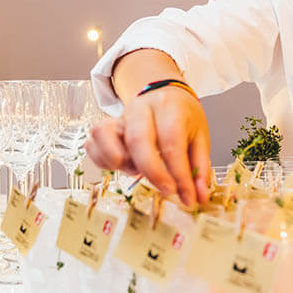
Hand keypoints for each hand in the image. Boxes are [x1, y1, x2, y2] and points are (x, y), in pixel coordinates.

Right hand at [84, 86, 210, 206]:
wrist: (165, 95)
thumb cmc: (181, 116)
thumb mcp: (199, 137)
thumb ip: (199, 168)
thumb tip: (199, 196)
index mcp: (169, 107)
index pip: (171, 142)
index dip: (178, 173)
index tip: (186, 194)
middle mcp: (141, 108)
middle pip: (138, 139)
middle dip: (153, 172)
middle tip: (167, 190)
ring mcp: (119, 116)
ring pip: (105, 136)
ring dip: (120, 163)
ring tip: (137, 171)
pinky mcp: (105, 126)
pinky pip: (92, 144)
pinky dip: (102, 161)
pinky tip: (122, 166)